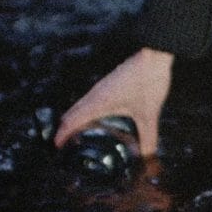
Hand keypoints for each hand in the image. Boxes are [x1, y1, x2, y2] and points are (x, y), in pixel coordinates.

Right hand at [53, 47, 174, 156]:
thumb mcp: (148, 114)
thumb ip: (148, 138)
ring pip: (80, 106)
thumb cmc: (148, 80)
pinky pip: (89, 101)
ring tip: (78, 137)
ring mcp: (100, 88)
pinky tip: (97, 121)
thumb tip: (147, 157)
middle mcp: (95, 95)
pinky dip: (85, 113)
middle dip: (65, 129)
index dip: (62, 134)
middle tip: (66, 147)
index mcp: (98, 102)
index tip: (57, 146)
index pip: (71, 120)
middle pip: (71, 113)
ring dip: (75, 120)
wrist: (154, 55)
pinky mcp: (108, 85)